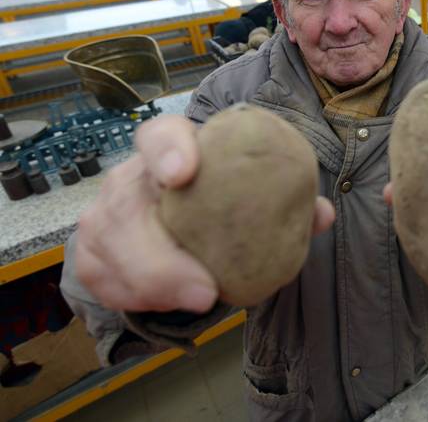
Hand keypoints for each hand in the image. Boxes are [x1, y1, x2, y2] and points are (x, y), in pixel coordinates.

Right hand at [74, 114, 333, 313]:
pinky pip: (101, 278)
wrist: (177, 226)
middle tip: (205, 289)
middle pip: (127, 203)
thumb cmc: (225, 204)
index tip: (182, 174)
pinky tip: (169, 308)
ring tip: (200, 302)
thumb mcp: (258, 199)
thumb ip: (290, 204)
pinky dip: (134, 297)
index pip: (160, 133)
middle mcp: (133, 176)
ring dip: (152, 283)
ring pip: (110, 245)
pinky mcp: (92, 251)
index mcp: (176, 150)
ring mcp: (106, 213)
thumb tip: (321, 215)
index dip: (167, 149)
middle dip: (159, 255)